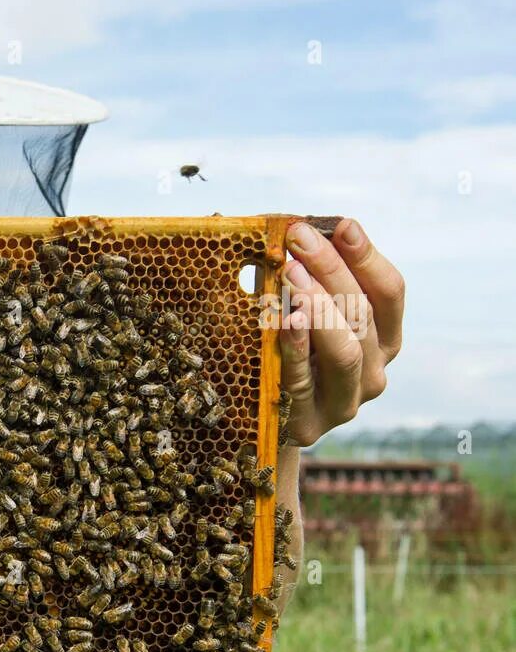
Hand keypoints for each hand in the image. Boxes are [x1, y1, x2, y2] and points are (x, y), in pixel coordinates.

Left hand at [277, 218, 403, 445]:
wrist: (260, 426)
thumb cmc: (281, 356)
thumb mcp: (299, 315)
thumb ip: (302, 280)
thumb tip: (285, 227)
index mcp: (383, 340)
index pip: (389, 293)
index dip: (367, 257)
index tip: (341, 225)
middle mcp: (374, 372)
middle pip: (364, 315)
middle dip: (332, 270)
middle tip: (300, 238)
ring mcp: (346, 403)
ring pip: (346, 350)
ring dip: (320, 307)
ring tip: (292, 275)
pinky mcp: (310, 425)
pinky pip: (303, 381)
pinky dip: (296, 348)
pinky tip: (285, 321)